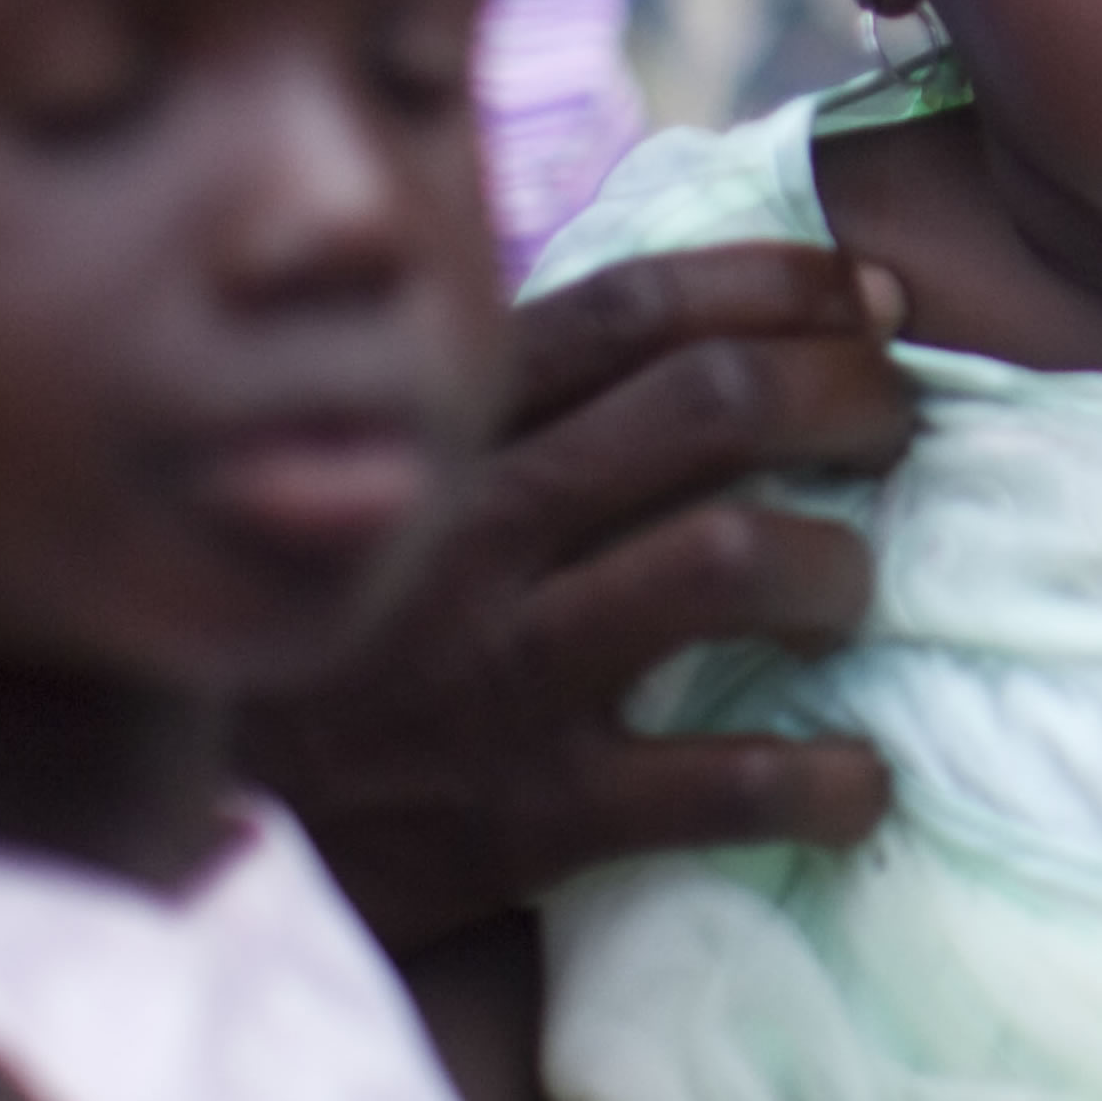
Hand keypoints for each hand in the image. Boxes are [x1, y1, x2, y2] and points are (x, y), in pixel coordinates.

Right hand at [242, 242, 917, 954]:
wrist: (208, 819)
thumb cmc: (338, 623)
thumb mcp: (389, 474)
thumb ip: (518, 395)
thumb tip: (718, 306)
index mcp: (447, 429)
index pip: (638, 304)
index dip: (784, 282)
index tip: (875, 297)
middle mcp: (476, 527)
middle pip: (714, 402)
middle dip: (846, 393)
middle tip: (894, 426)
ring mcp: (502, 666)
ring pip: (732, 555)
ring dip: (837, 564)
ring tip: (852, 587)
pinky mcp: (527, 813)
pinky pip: (723, 780)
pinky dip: (825, 776)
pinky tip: (858, 778)